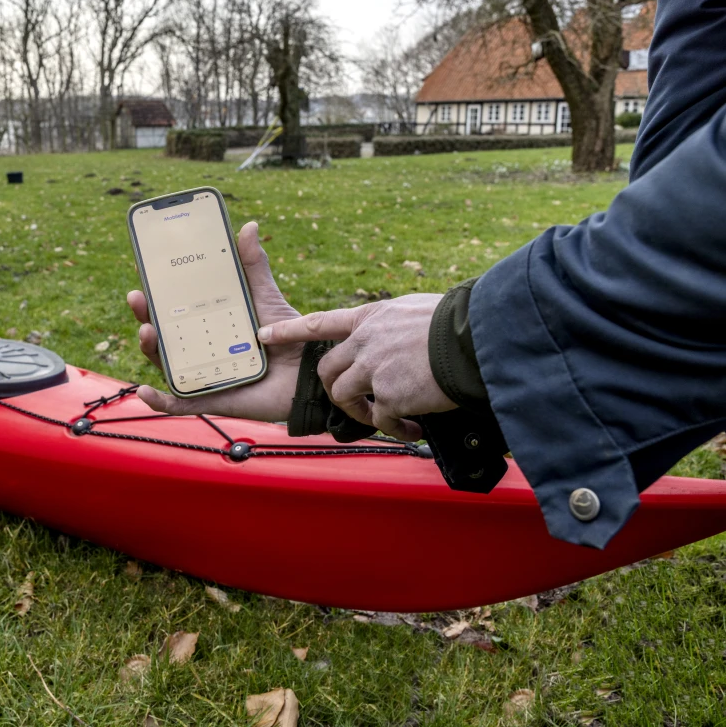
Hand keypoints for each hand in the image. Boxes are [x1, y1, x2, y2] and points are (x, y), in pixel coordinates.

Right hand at [126, 221, 302, 420]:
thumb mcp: (265, 297)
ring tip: (147, 332)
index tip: (143, 275)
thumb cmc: (286, 337)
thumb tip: (249, 226)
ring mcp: (202, 374)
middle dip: (144, 316)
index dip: (154, 295)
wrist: (308, 374)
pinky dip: (159, 400)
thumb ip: (254, 266)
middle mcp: (198, 348)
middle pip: (162, 333)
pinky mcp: (210, 399)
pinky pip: (178, 402)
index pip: (173, 308)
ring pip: (165, 363)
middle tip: (138, 298)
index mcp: (207, 323)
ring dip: (149, 348)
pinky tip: (145, 391)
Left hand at [257, 294, 457, 440]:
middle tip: (356, 402)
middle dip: (335, 388)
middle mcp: (365, 342)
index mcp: (371, 318)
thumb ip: (396, 326)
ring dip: (361, 412)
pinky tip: (411, 429)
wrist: (474, 339)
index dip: (290, 331)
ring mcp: (373, 369)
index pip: (320, 323)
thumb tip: (399, 337)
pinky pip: (380, 419)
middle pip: (328, 370)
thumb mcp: (416, 310)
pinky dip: (394, 429)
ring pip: (345, 396)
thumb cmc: (458, 322)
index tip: (265, 334)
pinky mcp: (388, 396)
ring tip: (387, 418)